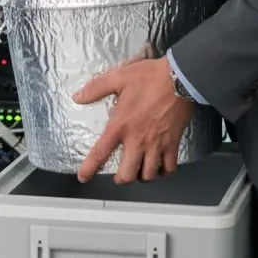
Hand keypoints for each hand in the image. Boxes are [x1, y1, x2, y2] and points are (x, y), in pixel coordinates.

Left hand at [72, 58, 194, 184]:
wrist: (180, 78)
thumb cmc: (148, 78)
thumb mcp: (118, 77)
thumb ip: (96, 88)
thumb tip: (77, 97)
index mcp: (121, 125)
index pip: (101, 152)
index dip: (90, 168)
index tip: (83, 177)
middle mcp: (138, 140)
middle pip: (128, 174)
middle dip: (121, 179)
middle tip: (119, 175)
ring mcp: (157, 144)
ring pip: (149, 175)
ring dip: (142, 177)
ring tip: (139, 171)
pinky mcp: (173, 144)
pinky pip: (170, 168)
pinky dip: (164, 172)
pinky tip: (160, 167)